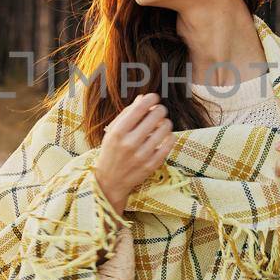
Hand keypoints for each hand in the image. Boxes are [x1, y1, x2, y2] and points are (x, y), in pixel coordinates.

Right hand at [92, 92, 173, 213]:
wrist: (110, 182)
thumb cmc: (111, 151)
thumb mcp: (113, 132)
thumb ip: (127, 114)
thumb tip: (143, 98)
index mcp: (118, 133)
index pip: (139, 108)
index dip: (151, 99)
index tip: (154, 97)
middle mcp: (129, 144)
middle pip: (156, 116)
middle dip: (160, 109)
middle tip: (159, 111)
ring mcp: (142, 156)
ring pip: (166, 128)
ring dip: (166, 123)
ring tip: (162, 124)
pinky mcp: (152, 165)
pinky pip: (169, 143)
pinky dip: (170, 136)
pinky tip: (165, 136)